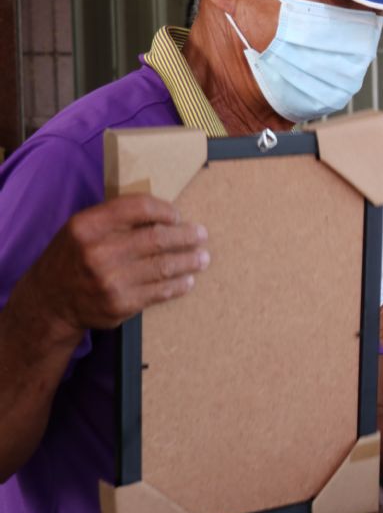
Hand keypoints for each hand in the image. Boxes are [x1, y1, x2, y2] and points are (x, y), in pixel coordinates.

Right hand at [25, 194, 208, 332]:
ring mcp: (110, 280)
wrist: (50, 301)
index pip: (139, 208)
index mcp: (88, 226)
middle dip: (186, 236)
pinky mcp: (121, 304)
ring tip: (202, 258)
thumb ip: (115, 219)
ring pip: (164, 266)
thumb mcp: (81, 229)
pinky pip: (160, 291)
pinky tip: (187, 280)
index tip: (177, 215)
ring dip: (189, 261)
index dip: (164, 210)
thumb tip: (162, 213)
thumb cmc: (73, 258)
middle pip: (157, 238)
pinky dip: (179, 285)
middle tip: (201, 235)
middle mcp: (98, 252)